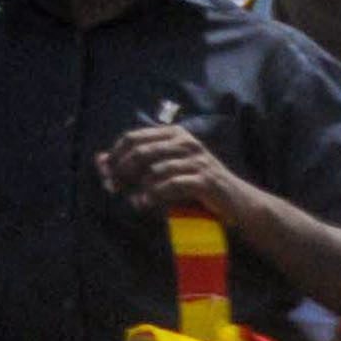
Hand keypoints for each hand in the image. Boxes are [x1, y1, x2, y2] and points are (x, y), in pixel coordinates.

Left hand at [96, 121, 244, 219]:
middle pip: (141, 151)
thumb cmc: (200, 189)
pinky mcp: (205, 181)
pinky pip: (170, 185)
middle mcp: (187, 143)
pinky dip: (153, 196)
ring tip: (133, 202)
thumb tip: (99, 160)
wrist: (241, 206)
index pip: (133, 137)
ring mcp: (198, 161)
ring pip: (154, 169)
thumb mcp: (168, 171)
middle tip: (114, 188)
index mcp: (175, 135)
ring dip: (138, 188)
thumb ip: (137, 164)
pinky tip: (145, 205)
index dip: (115, 155)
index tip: (105, 175)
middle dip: (122, 171)